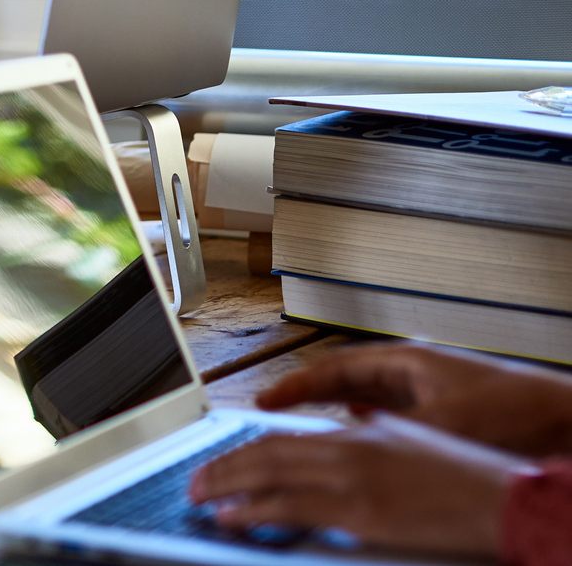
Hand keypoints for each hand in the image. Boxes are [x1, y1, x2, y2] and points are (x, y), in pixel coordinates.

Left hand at [189, 415, 526, 555]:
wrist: (502, 498)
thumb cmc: (465, 479)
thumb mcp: (408, 448)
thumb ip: (370, 444)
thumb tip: (346, 441)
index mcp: (359, 435)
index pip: (285, 440)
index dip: (245, 452)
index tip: (220, 462)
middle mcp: (348, 449)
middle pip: (266, 452)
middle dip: (223, 467)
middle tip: (195, 481)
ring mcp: (351, 479)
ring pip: (268, 475)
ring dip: (225, 486)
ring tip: (200, 497)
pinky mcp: (359, 511)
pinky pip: (289, 508)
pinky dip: (252, 510)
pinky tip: (231, 516)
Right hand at [253, 342, 571, 457]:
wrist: (563, 418)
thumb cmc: (511, 409)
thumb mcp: (439, 422)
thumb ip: (388, 430)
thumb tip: (345, 444)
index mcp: (405, 361)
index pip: (334, 368)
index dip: (295, 385)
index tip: (265, 400)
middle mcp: (412, 373)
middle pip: (345, 382)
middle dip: (308, 397)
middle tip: (273, 413)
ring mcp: (427, 393)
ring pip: (367, 401)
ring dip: (336, 413)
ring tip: (308, 430)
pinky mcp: (443, 415)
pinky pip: (390, 418)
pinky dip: (367, 428)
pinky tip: (364, 443)